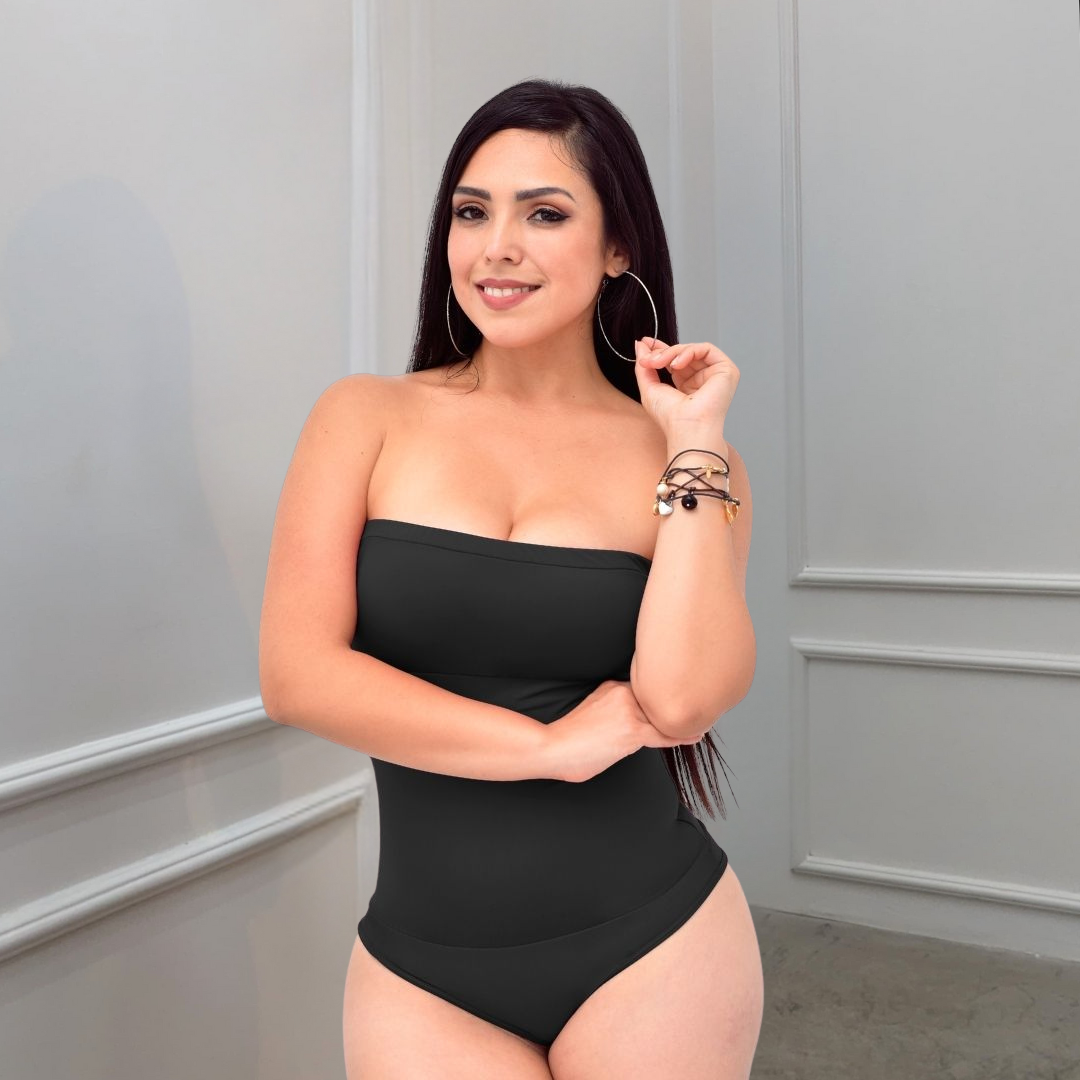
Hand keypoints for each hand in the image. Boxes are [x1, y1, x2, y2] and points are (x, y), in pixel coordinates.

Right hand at [545, 680, 703, 783]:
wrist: (553, 747)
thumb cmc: (569, 737)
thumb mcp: (591, 708)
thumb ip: (612, 706)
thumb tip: (629, 721)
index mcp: (612, 685)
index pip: (646, 691)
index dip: (662, 698)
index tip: (677, 700)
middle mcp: (623, 693)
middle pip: (658, 702)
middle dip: (675, 707)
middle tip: (698, 708)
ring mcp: (629, 712)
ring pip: (663, 717)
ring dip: (682, 721)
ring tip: (701, 720)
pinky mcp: (632, 732)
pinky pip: (664, 734)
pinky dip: (681, 735)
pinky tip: (696, 734)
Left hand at [632, 337, 738, 440]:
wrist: (687, 428)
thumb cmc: (670, 417)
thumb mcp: (649, 387)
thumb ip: (645, 365)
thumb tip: (640, 344)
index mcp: (687, 385)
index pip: (675, 359)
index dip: (661, 349)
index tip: (645, 343)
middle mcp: (702, 379)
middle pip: (683, 353)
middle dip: (663, 352)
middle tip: (648, 360)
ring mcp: (715, 374)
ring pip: (692, 349)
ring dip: (672, 352)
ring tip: (658, 363)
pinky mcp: (726, 370)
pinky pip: (706, 349)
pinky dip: (688, 351)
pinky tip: (676, 364)